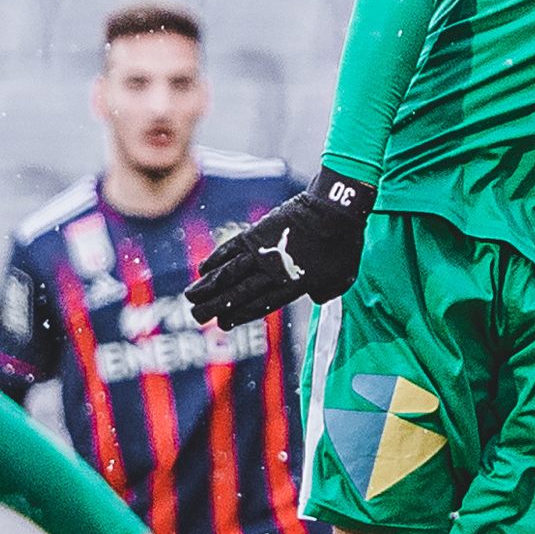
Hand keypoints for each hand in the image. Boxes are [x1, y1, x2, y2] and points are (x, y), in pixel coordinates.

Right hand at [185, 170, 373, 327]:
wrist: (336, 209)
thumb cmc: (344, 243)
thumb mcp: (342, 277)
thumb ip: (325, 291)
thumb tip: (316, 296)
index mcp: (293, 286)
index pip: (259, 305)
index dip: (239, 315)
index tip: (221, 324)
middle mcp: (273, 271)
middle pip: (238, 292)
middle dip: (215, 305)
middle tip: (196, 315)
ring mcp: (263, 251)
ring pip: (230, 272)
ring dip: (209, 286)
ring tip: (190, 296)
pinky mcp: (257, 232)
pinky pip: (232, 248)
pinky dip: (216, 258)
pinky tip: (203, 268)